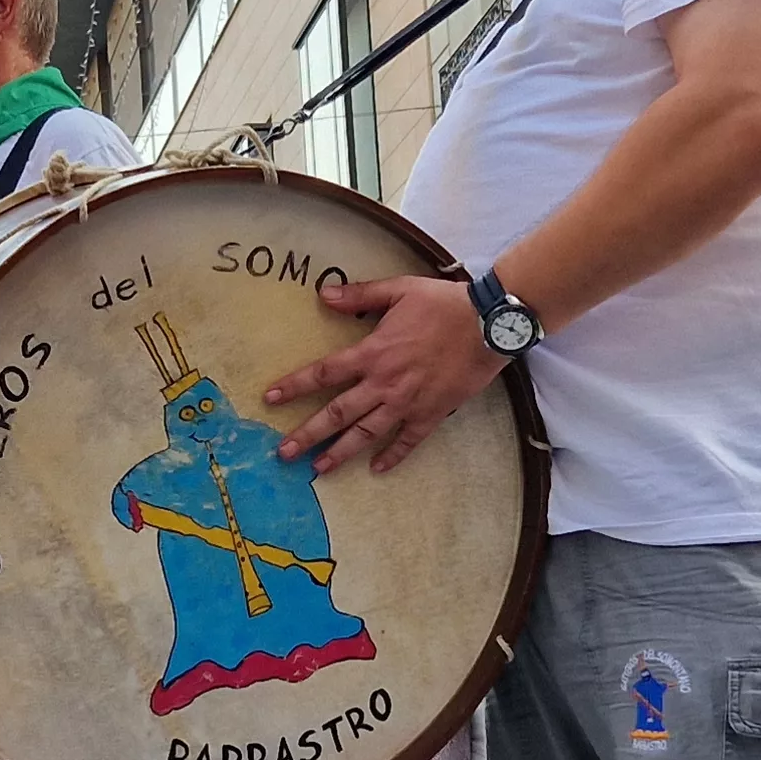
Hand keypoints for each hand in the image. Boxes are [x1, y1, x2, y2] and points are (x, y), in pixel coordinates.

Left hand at [263, 274, 510, 474]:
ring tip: (319, 468)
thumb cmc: (443, 304)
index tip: (270, 398)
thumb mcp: (398, 290)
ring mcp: (408, 403)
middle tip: (283, 453)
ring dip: (341, 452)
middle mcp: (385, 383)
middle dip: (307, 434)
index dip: (294, 386)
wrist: (489, 324)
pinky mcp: (432, 413)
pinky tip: (378, 469)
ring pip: (367, 434)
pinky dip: (393, 456)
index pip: (324, 373)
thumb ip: (359, 295)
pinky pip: (408, 441)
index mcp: (373, 353)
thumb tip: (322, 296)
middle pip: (337, 414)